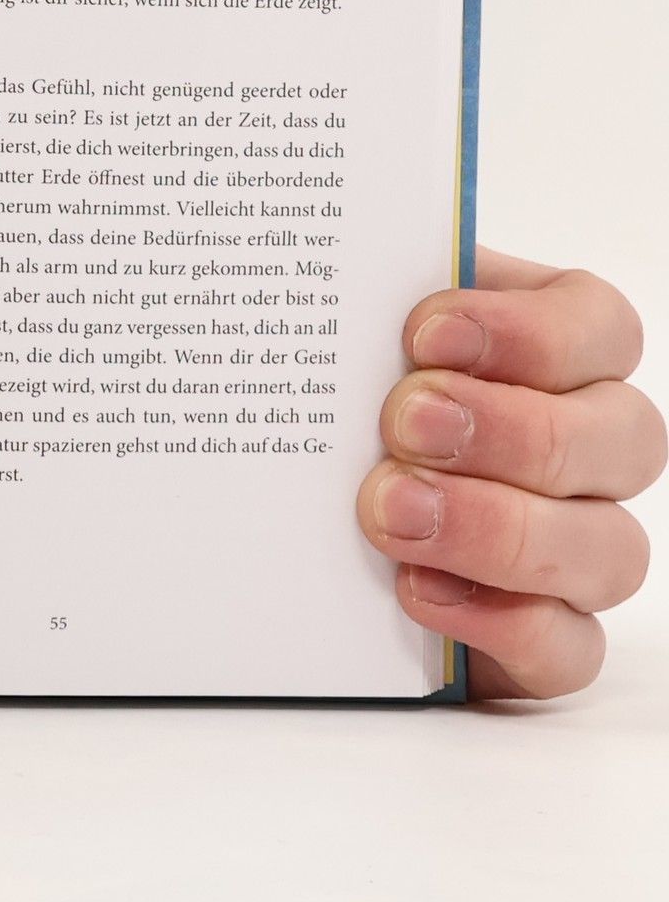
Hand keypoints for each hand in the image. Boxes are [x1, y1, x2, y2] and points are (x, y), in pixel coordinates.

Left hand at [359, 249, 661, 698]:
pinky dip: (501, 623)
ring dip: (499, 528)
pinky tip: (415, 590)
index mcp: (554, 349)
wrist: (280, 509)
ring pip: (609, 549)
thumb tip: (337, 252)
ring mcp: (575, 547)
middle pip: (621, 438)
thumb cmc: (331, 391)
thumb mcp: (343, 327)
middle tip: (402, 422)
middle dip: (508, 428)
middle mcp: (587, 448)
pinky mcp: (542, 637)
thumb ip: (359, 293)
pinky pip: (569, 650)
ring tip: (388, 510)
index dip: (528, 330)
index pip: (600, 329)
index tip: (423, 330)